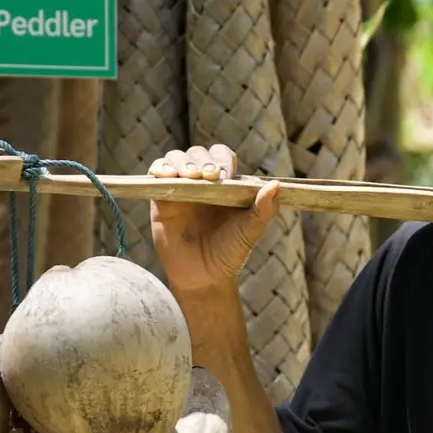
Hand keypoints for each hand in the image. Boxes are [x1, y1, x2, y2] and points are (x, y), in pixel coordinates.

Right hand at [146, 144, 280, 295]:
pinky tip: (167, 175)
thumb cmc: (230, 253)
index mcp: (224, 185)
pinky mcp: (162, 199)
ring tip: (190, 176)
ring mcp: (181, 189)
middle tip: (209, 175)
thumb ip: (264, 209)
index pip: (222, 157)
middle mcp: (202, 183)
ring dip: (182, 162)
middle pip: (198, 154)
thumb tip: (276, 185)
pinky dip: (159, 169)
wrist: (203, 277)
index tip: (225, 174)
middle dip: (203, 159)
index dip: (222, 159)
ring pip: (176, 159)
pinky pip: (156, 175)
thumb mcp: (250, 231)